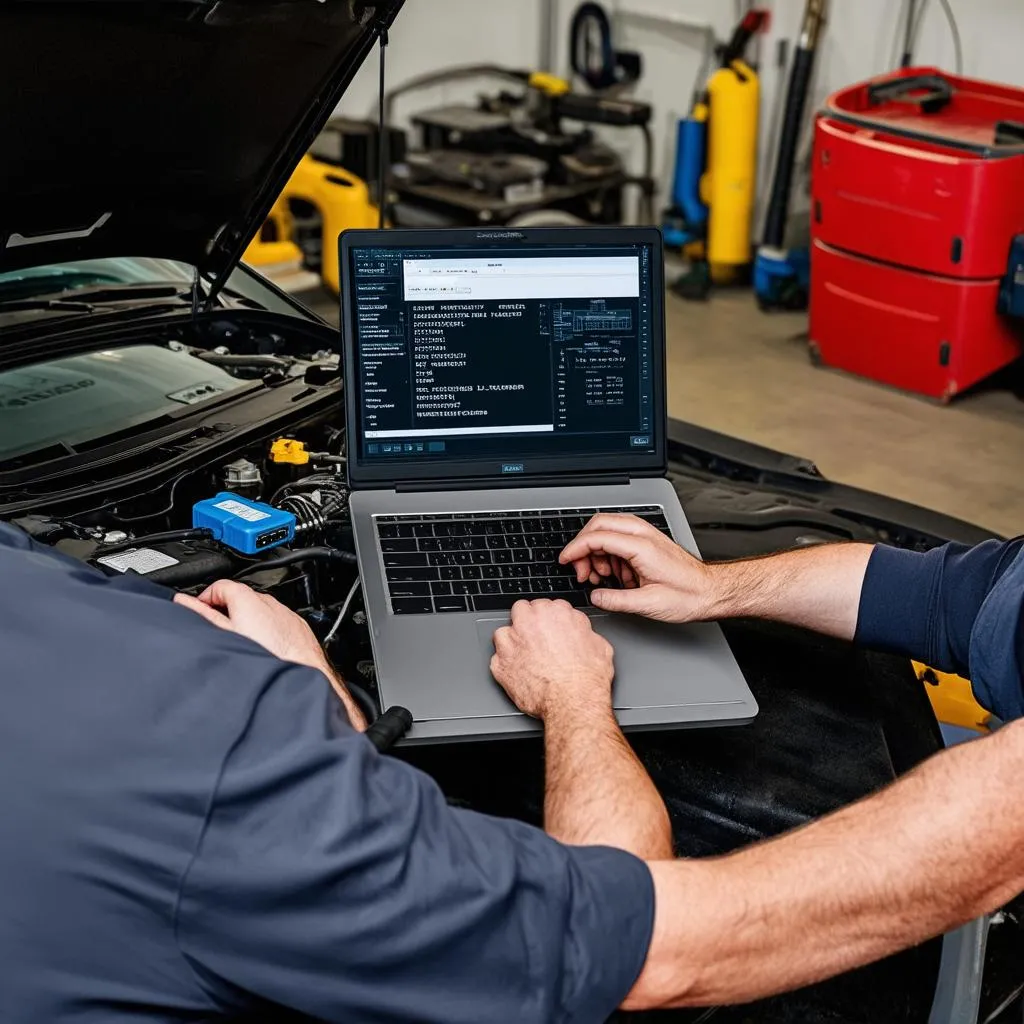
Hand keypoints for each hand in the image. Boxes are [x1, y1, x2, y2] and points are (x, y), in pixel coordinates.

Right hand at [175, 580, 329, 671]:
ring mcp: (284, 614)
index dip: (204, 600)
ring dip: (247, 622)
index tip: (199, 614)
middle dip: (225, 613)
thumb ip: (203, 616)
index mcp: (248, 599)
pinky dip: (267, 631)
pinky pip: (276, 624)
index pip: (218, 586)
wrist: (301, 672)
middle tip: (218, 633)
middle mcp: (269, 602)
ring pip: (259, 613)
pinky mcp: (296, 627)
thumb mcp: (224, 636)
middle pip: (239, 599)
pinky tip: (263, 649)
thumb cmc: (265, 657)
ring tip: (241, 644)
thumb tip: (183, 601)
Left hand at [490, 599, 613, 719]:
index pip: (545, 605)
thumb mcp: (599, 645)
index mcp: (554, 613)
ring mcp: (511, 642)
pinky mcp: (500, 664)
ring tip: (524, 656)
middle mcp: (529, 623)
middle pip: (521, 610)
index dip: (548, 619)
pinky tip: (518, 672)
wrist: (573, 702)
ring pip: (504, 632)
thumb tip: (580, 631)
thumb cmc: (587, 677)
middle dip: (527, 621)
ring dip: (512, 642)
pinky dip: (505, 664)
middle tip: (536, 638)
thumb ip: (582, 631)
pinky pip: (496, 658)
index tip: (550, 628)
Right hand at [559, 514, 714, 622]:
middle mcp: (643, 534)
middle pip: (599, 524)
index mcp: (641, 546)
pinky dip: (609, 554)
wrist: (710, 591)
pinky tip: (615, 575)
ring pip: (607, 529)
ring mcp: (646, 535)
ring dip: (597, 552)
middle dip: (584, 548)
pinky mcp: (647, 541)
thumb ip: (616, 600)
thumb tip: (595, 597)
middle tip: (583, 572)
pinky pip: (618, 538)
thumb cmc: (687, 596)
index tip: (565, 561)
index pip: (597, 536)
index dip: (576, 549)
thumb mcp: (648, 604)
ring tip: (601, 578)